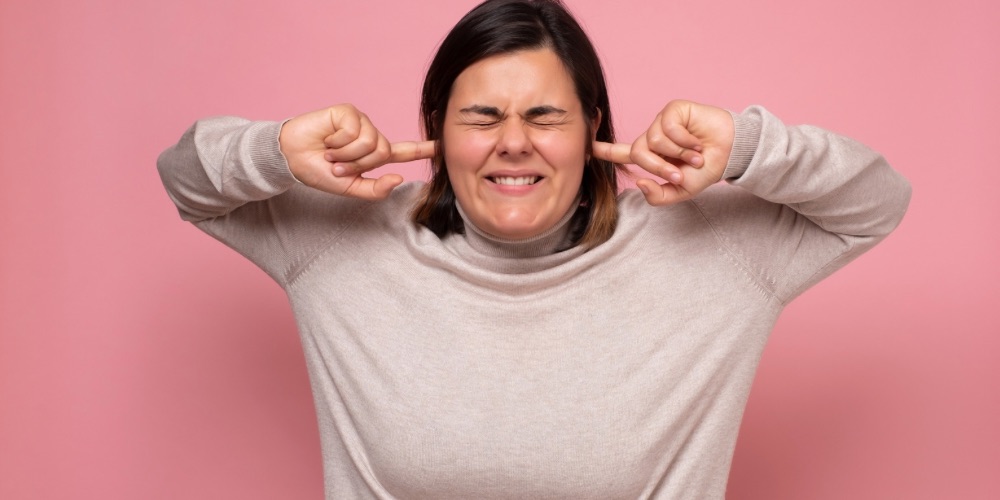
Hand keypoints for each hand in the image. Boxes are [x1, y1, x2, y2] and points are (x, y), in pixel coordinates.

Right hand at [279, 104, 435, 199]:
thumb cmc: (318, 171)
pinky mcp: (348, 112)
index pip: (403, 152)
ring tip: (331, 153)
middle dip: (359, 164)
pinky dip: (339, 142)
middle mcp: (370, 136)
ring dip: (347, 154)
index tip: (442, 145)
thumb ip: (374, 189)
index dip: (422, 150)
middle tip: (338, 166)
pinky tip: (327, 139)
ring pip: (371, 142)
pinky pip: (355, 131)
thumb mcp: (349, 188)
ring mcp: (360, 122)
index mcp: (373, 154)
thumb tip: (398, 177)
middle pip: (384, 152)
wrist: (292, 158)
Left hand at [593, 100, 733, 205]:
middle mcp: (653, 137)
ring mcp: (661, 122)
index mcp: (651, 156)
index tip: (587, 146)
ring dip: (677, 153)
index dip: (604, 150)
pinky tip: (697, 141)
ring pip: (653, 141)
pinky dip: (684, 140)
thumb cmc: (707, 169)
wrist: (731, 152)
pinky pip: (667, 128)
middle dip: (659, 167)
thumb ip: (658, 196)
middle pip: (638, 153)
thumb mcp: (681, 190)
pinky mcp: (673, 110)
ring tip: (695, 155)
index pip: (622, 154)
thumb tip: (638, 182)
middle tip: (681, 173)